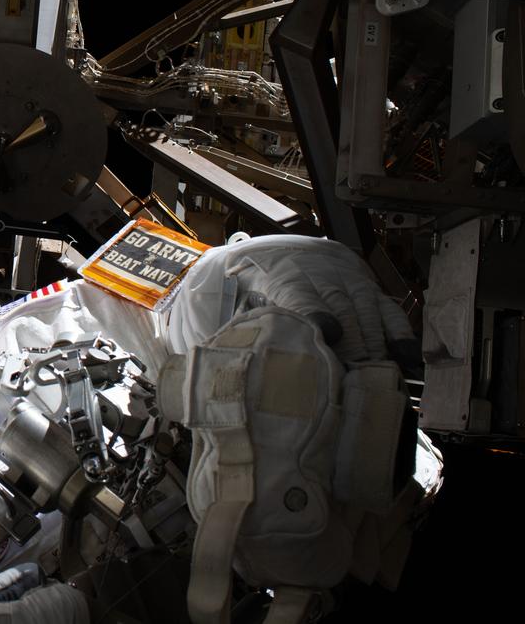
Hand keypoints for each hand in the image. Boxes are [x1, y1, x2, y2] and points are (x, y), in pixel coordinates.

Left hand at [169, 235, 412, 362]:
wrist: (281, 253)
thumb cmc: (258, 289)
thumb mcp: (244, 299)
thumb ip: (241, 326)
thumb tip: (224, 356)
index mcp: (284, 276)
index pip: (301, 296)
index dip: (314, 314)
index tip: (326, 334)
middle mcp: (320, 273)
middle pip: (339, 307)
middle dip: (349, 341)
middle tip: (354, 373)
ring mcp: (347, 278)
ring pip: (366, 309)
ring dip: (374, 343)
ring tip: (376, 375)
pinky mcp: (367, 286)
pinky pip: (387, 309)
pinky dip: (398, 333)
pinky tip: (405, 357)